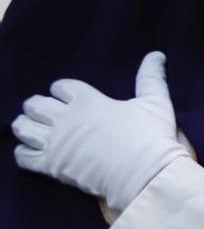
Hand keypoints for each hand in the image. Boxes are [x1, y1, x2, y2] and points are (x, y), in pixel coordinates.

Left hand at [13, 52, 186, 211]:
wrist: (144, 174)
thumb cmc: (151, 136)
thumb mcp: (155, 102)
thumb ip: (150, 77)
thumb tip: (156, 55)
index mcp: (88, 100)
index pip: (61, 86)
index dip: (62, 90)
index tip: (68, 96)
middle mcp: (66, 118)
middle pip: (36, 104)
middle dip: (38, 106)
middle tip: (47, 112)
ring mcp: (56, 142)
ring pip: (24, 128)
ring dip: (26, 125)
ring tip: (34, 128)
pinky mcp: (51, 165)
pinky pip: (23, 156)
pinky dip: (23, 151)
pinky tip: (32, 150)